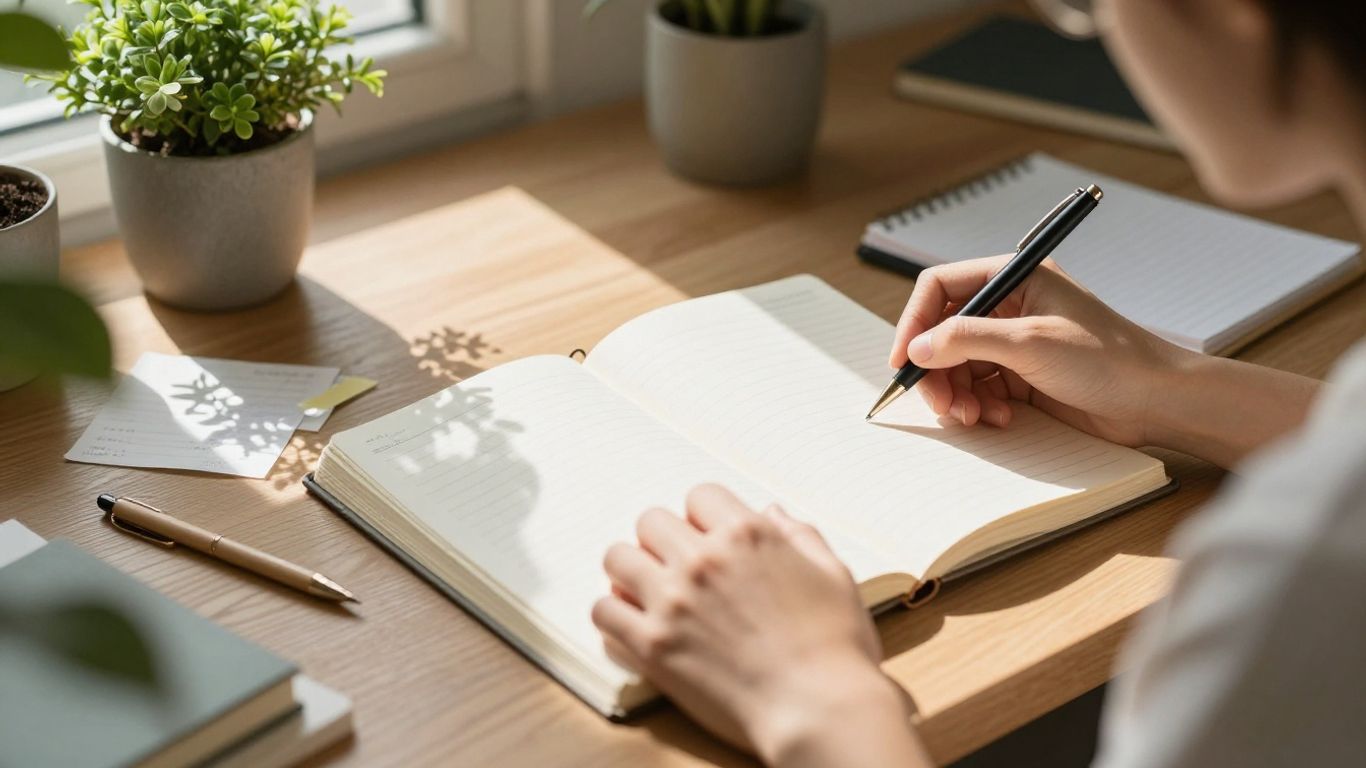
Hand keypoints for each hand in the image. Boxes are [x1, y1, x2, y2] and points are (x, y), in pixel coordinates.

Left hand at [592, 485, 923, 766]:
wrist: (821, 711)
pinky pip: (603, 611)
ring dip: (631, 571)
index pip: (699, 496)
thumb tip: (772, 512)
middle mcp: (703, 559)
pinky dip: (614, 615)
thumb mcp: (834, 576)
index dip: (703, 518)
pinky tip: (633, 625)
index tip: (708, 538)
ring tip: (647, 592)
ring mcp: (672, 601)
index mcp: (747, 535)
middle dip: (663, 540)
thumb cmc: (836, 649)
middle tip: (676, 567)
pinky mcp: (652, 645)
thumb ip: (800, 536)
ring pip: (617, 558)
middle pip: (651, 521)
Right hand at [890, 255, 1185, 446]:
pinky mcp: (1023, 378)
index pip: (942, 288)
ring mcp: (1016, 344)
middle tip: (941, 403)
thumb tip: (917, 348)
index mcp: (1015, 279)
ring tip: (972, 417)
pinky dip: (979, 407)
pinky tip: (998, 419)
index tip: (903, 360)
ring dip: (957, 394)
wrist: (1157, 401)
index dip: (915, 322)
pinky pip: (979, 390)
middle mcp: (1011, 307)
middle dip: (936, 370)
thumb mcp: (1030, 342)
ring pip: (958, 366)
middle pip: (944, 333)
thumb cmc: (1109, 360)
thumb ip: (967, 339)